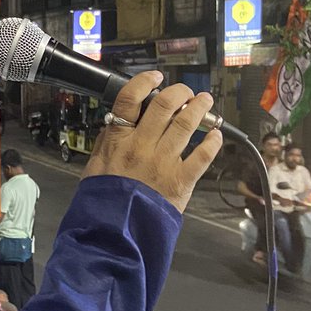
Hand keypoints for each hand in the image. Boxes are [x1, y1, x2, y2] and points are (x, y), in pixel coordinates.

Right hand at [83, 72, 222, 212]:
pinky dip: (212, 142)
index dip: (146, 81)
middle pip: (165, 104)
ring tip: (206, 102)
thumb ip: (107, 142)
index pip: (130, 98)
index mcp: (118, 139)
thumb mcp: (94, 166)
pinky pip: (203, 156)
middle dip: (180, 92)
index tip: (156, 77)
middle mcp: (142, 145)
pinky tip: (216, 135)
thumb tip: (118, 124)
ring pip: (187, 124)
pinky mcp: (181, 181)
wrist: (112, 232)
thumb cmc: (102, 201)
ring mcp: (163, 162)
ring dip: (200, 108)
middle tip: (187, 93)